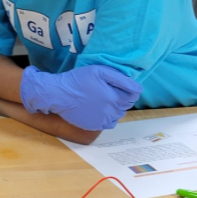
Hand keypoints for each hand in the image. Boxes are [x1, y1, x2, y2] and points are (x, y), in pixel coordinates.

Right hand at [20, 64, 141, 130]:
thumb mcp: (99, 71)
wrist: (58, 94)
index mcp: (114, 97)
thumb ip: (121, 79)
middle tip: (108, 91)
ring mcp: (102, 121)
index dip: (128, 90)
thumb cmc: (78, 80)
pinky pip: (108, 124)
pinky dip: (107, 117)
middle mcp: (111, 112)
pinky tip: (98, 109)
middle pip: (125, 106)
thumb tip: (138, 88)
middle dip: (121, 99)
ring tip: (102, 100)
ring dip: (114, 108)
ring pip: (117, 116)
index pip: (132, 96)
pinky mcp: (94, 126)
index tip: (118, 86)